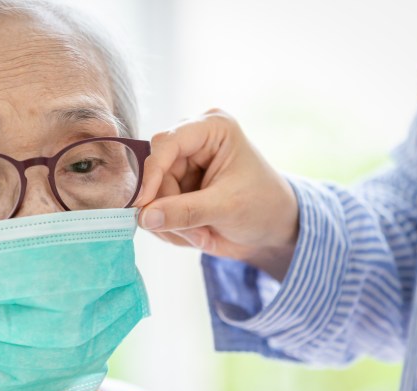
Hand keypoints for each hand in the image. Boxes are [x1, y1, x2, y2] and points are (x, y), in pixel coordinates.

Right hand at [133, 109, 298, 279]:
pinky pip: (155, 210)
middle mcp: (192, 142)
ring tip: (203, 234)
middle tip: (197, 233)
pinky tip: (198, 233)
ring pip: (151, 196)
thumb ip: (185, 212)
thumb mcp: (227, 207)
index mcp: (211, 129)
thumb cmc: (263, 207)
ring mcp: (181, 166)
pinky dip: (171, 229)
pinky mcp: (175, 188)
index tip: (143, 204)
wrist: (274, 230)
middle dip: (170, 208)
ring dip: (171, 224)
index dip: (151, 173)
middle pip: (155, 173)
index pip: (166, 143)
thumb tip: (143, 218)